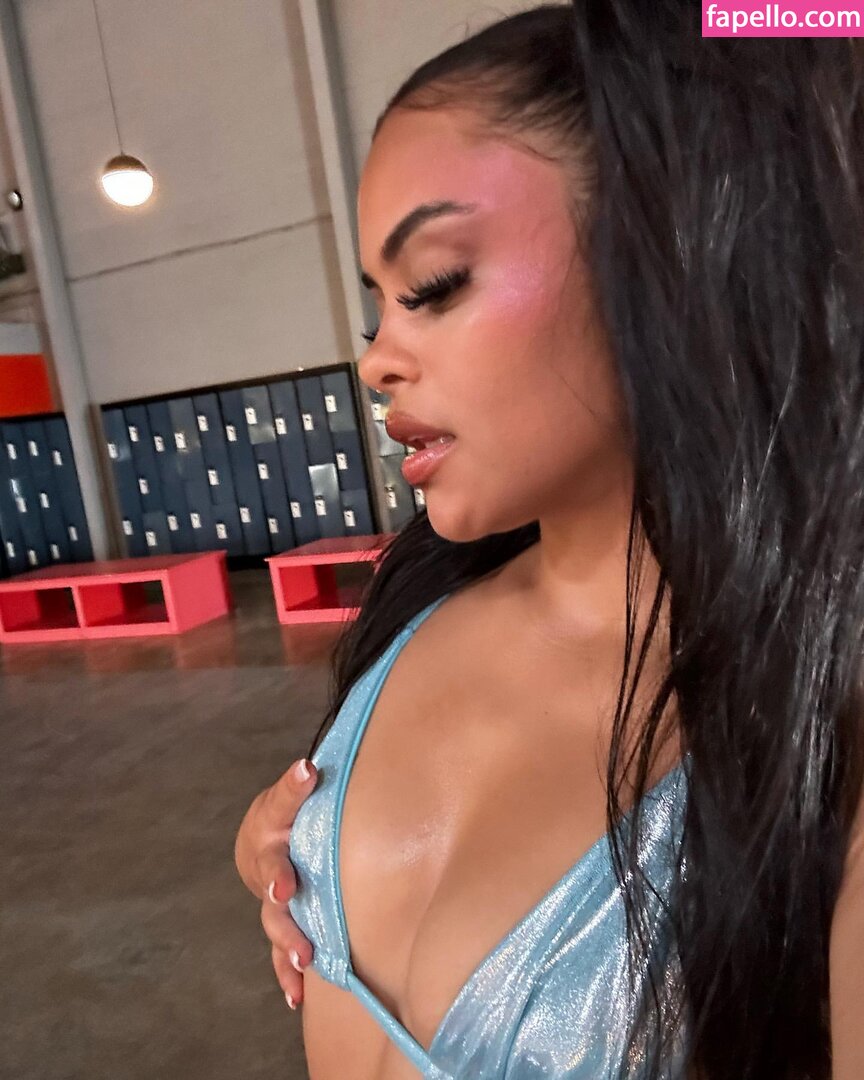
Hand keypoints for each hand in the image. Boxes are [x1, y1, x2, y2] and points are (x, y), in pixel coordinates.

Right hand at [235, 756, 318, 1009]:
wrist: (265, 841)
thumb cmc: (284, 816)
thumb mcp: (286, 797)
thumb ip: (296, 788)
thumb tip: (308, 767)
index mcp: (271, 843)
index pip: (275, 852)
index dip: (280, 862)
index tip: (285, 882)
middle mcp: (270, 877)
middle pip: (275, 899)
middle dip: (285, 912)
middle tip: (293, 916)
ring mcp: (276, 905)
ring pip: (279, 930)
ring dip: (288, 947)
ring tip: (304, 962)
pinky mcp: (286, 925)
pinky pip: (284, 955)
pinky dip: (288, 976)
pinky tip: (297, 997)